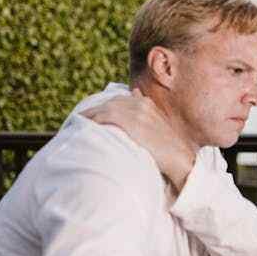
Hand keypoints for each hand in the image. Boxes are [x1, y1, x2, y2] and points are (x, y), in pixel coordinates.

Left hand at [80, 89, 195, 191]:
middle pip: (109, 102)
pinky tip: (84, 128)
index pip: (119, 100)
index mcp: (147, 105)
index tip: (92, 116)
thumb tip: (135, 96)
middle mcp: (141, 104)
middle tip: (79, 120)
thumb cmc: (170, 150)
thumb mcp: (159, 129)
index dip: (104, 107)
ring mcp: (136, 111)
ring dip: (89, 116)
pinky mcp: (131, 121)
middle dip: (93, 110)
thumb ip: (146, 118)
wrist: (181, 159)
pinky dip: (92, 120)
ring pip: (104, 108)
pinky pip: (104, 116)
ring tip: (75, 124)